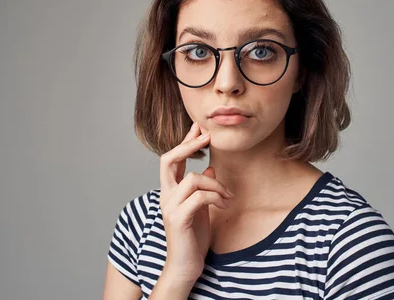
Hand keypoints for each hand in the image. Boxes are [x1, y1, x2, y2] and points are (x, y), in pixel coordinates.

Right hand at [158, 121, 233, 284]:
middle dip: (188, 145)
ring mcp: (170, 207)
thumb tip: (211, 168)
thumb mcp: (202, 208)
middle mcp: (166, 196)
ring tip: (227, 195)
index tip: (198, 128)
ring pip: (192, 178)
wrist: (186, 266)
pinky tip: (224, 204)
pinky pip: (200, 197)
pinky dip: (216, 196)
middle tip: (207, 135)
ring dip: (215, 184)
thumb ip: (203, 188)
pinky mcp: (178, 218)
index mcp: (170, 191)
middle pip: (169, 159)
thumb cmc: (194, 238)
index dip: (185, 142)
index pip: (172, 159)